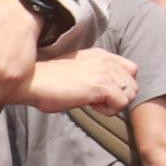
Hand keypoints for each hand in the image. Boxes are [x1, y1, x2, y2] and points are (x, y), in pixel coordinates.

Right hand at [19, 48, 139, 114]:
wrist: (32, 81)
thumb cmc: (50, 81)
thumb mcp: (79, 71)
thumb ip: (96, 74)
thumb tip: (108, 91)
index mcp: (101, 55)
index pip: (131, 70)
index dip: (122, 86)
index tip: (103, 93)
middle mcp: (106, 60)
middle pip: (134, 85)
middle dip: (119, 97)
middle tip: (97, 101)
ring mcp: (104, 71)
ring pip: (130, 94)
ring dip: (114, 104)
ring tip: (93, 103)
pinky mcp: (100, 85)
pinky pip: (120, 104)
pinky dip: (108, 111)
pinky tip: (90, 106)